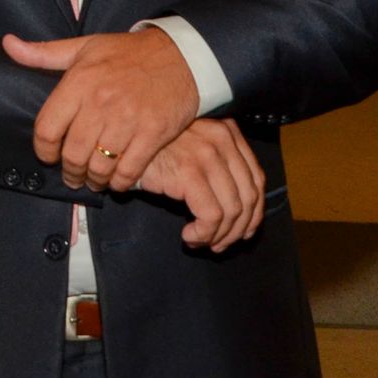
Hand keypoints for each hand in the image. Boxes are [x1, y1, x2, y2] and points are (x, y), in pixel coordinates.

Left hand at [2, 28, 198, 190]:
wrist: (182, 55)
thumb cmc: (129, 53)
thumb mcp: (84, 46)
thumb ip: (43, 53)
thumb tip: (8, 44)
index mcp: (79, 82)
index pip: (47, 128)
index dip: (43, 150)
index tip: (47, 156)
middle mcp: (100, 103)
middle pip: (72, 153)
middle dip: (69, 171)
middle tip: (71, 175)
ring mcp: (128, 120)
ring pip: (99, 166)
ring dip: (93, 180)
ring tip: (92, 180)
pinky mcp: (153, 134)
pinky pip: (129, 170)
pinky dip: (119, 182)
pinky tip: (116, 180)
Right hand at [138, 118, 265, 252]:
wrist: (120, 145)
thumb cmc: (154, 151)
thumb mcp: (193, 149)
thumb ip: (219, 168)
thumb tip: (242, 214)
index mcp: (228, 132)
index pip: (256, 179)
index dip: (254, 212)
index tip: (243, 232)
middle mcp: (222, 140)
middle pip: (248, 197)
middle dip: (237, 230)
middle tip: (220, 245)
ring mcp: (207, 155)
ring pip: (232, 210)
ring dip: (219, 236)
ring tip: (202, 243)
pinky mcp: (189, 172)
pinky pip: (211, 216)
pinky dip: (204, 234)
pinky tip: (189, 236)